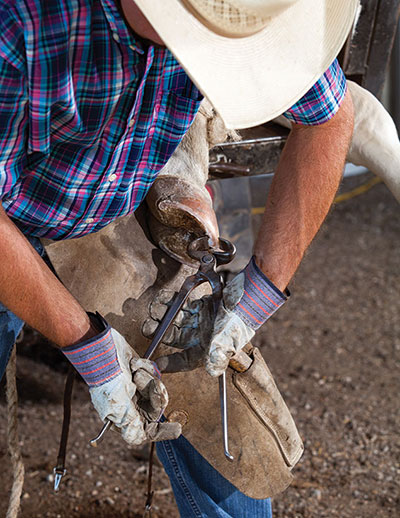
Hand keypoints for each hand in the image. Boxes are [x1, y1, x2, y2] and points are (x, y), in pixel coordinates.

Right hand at [62, 313, 180, 444]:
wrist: (103, 350)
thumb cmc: (107, 379)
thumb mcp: (118, 405)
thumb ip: (131, 423)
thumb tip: (138, 439)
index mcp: (122, 416)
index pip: (145, 430)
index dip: (162, 432)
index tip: (177, 430)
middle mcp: (130, 404)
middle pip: (156, 408)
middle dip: (153, 394)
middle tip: (139, 380)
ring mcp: (136, 387)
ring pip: (157, 390)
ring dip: (147, 379)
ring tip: (134, 371)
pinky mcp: (141, 371)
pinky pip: (155, 374)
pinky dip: (146, 368)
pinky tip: (133, 363)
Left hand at [145, 258, 286, 376]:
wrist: (248, 297)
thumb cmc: (238, 322)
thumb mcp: (228, 342)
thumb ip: (218, 357)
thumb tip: (212, 373)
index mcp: (206, 349)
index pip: (184, 360)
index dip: (170, 364)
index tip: (155, 363)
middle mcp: (201, 336)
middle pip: (173, 337)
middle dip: (158, 332)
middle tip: (148, 326)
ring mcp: (199, 319)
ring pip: (173, 319)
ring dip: (161, 314)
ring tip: (154, 309)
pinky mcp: (200, 303)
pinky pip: (180, 303)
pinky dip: (169, 300)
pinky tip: (162, 298)